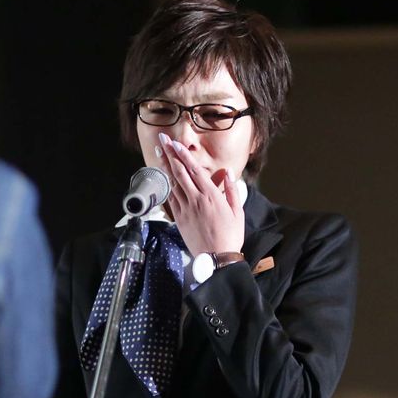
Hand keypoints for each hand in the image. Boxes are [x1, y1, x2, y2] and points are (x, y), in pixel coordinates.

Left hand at [157, 132, 243, 255]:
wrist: (217, 257)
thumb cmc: (230, 235)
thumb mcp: (237, 211)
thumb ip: (232, 190)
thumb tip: (228, 173)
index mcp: (211, 196)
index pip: (194, 170)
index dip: (183, 155)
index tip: (175, 143)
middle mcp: (196, 199)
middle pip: (179, 172)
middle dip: (170, 154)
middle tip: (162, 140)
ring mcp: (185, 209)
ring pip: (173, 183)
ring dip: (165, 166)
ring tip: (159, 153)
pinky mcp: (179, 218)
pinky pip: (171, 198)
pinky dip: (167, 185)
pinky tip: (163, 176)